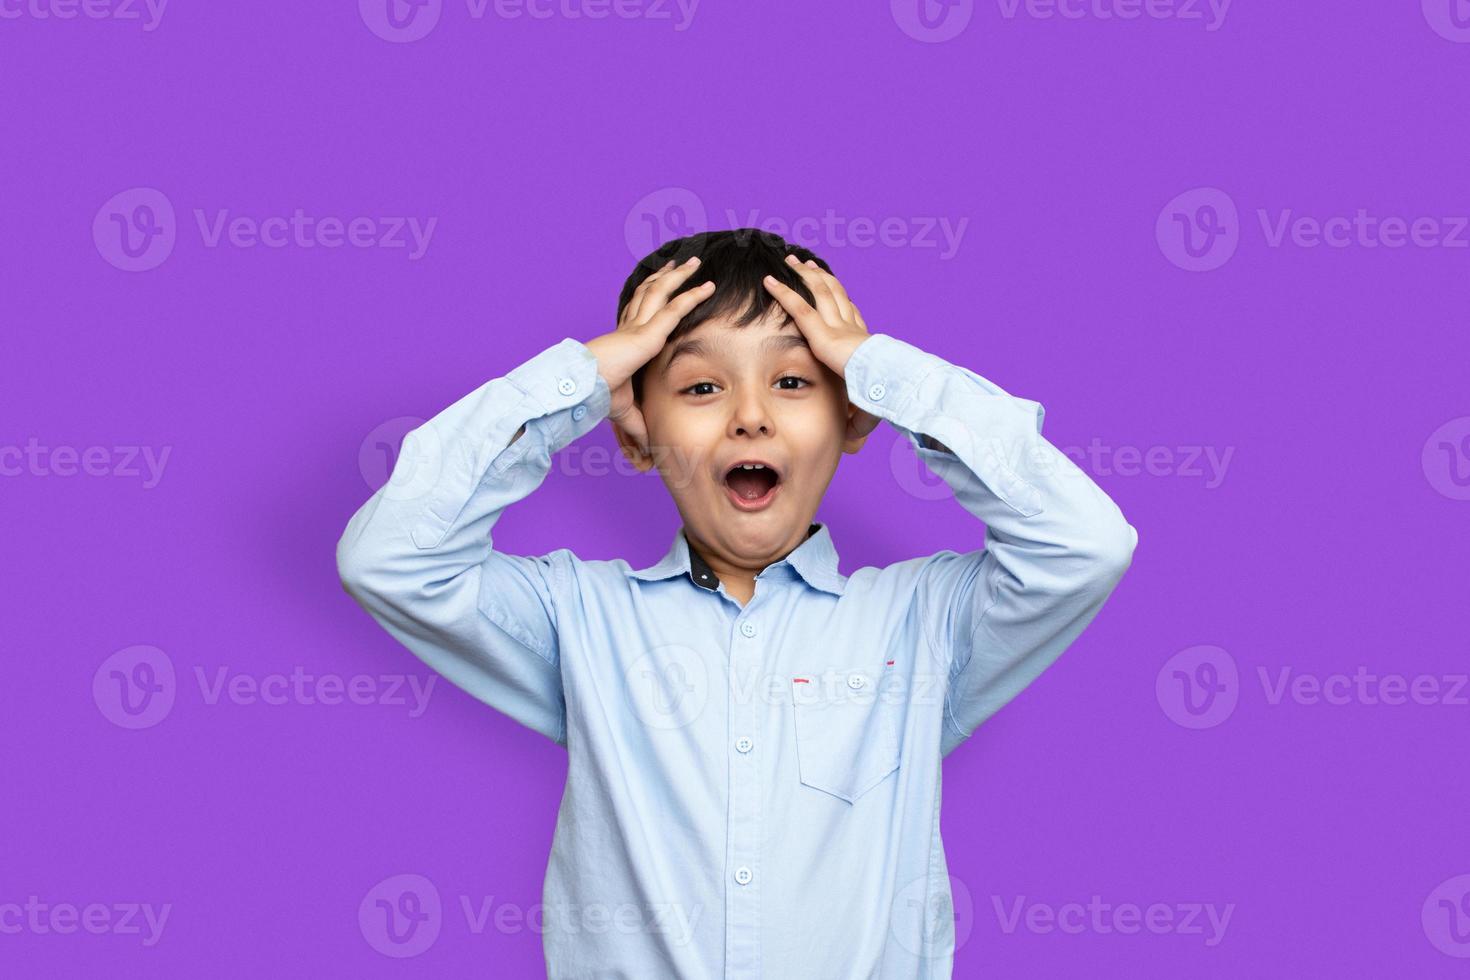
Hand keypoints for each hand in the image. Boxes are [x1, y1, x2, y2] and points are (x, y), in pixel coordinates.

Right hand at [585, 256, 714, 457]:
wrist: (584, 388)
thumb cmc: (596, 398)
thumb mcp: (624, 412)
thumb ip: (639, 425)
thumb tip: (648, 452)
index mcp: (624, 340)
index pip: (640, 313)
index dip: (650, 297)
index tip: (661, 286)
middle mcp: (630, 326)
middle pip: (650, 293)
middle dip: (665, 276)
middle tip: (680, 264)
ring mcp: (639, 326)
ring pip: (661, 292)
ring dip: (679, 275)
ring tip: (693, 261)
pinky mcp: (648, 332)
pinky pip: (676, 308)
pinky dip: (692, 295)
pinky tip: (706, 285)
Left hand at [762, 256, 881, 439]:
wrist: (884, 387)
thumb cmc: (883, 397)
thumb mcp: (867, 411)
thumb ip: (857, 421)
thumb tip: (852, 442)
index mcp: (862, 341)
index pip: (850, 315)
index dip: (841, 301)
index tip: (835, 292)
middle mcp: (849, 326)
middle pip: (834, 294)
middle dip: (821, 278)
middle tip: (808, 265)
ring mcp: (836, 325)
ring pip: (818, 292)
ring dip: (804, 275)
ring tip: (791, 261)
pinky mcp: (821, 331)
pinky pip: (798, 307)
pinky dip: (783, 292)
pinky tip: (769, 281)